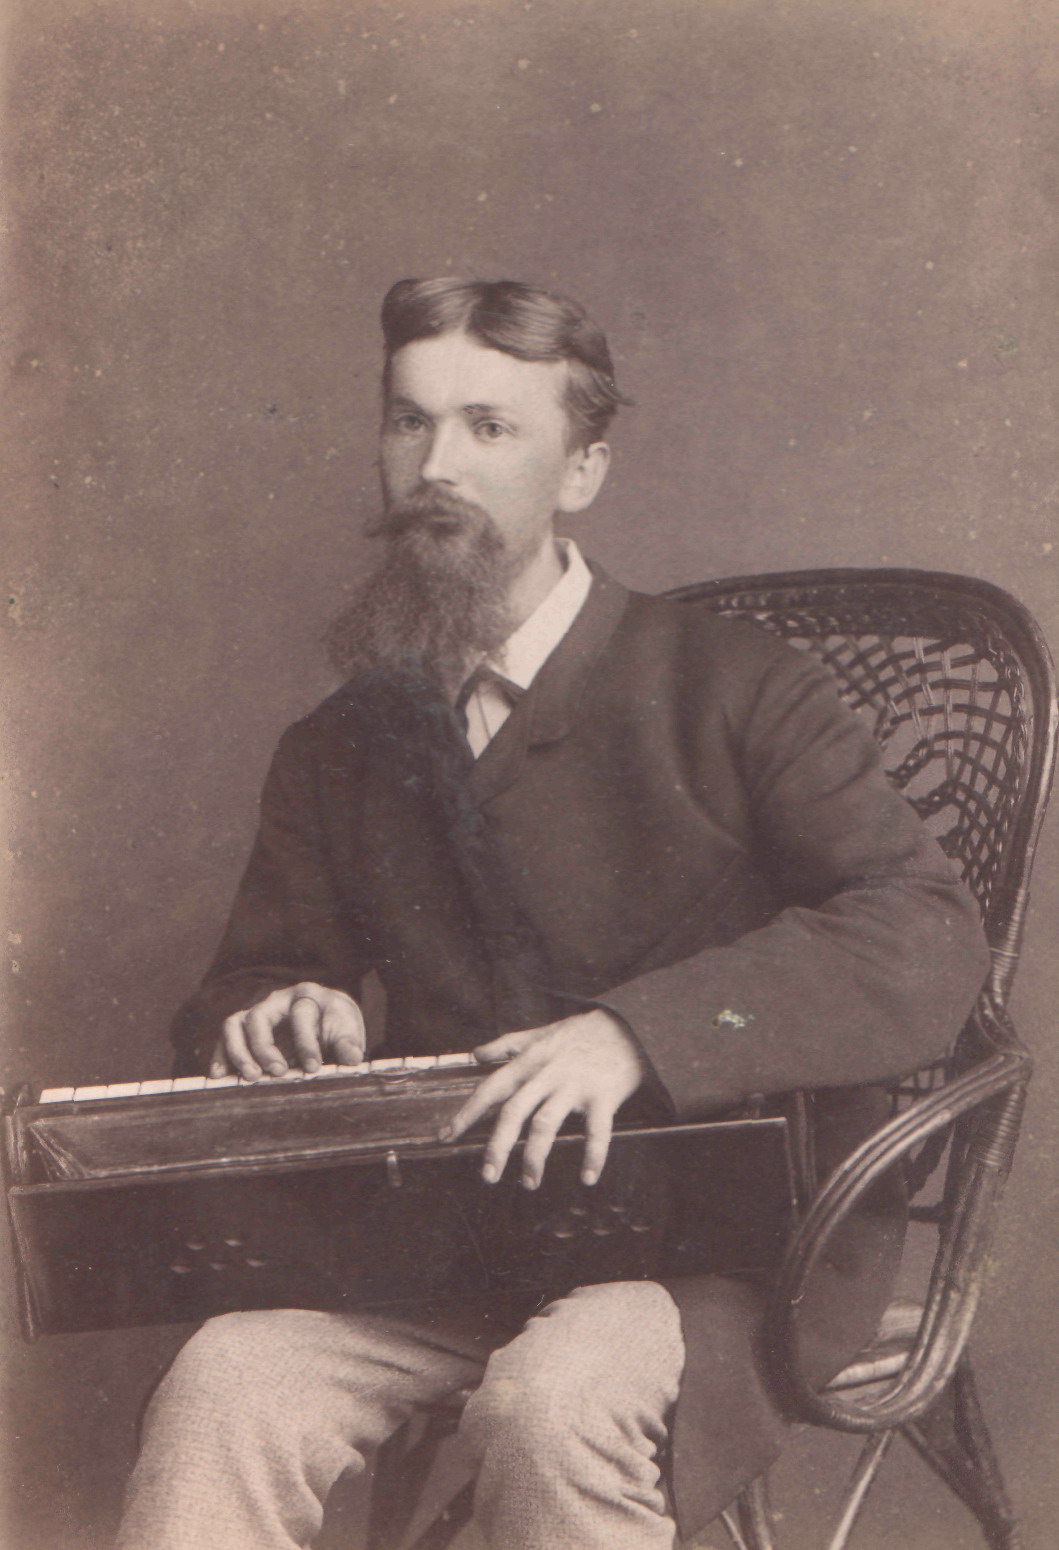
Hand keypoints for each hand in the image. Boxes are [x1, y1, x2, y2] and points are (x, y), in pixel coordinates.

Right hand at [211, 982, 365, 1079]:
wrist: (326, 1020)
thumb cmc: (336, 1026)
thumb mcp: (348, 1032)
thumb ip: (349, 1044)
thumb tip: (352, 1058)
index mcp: (307, 996)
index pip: (301, 1015)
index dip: (306, 1042)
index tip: (313, 1068)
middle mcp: (278, 1000)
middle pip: (260, 1016)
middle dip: (265, 1047)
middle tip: (278, 1073)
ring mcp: (258, 1012)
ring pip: (235, 1023)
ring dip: (239, 1052)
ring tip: (250, 1077)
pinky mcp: (245, 1028)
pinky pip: (226, 1037)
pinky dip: (221, 1055)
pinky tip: (220, 1075)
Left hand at [440, 1009, 643, 1188]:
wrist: (628, 1026)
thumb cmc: (582, 1032)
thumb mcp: (540, 1033)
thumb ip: (507, 1044)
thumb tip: (476, 1054)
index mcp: (530, 1061)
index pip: (491, 1089)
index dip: (467, 1113)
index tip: (447, 1136)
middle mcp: (547, 1075)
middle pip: (514, 1112)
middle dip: (497, 1146)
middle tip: (487, 1176)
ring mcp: (574, 1086)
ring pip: (546, 1125)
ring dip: (535, 1157)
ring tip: (528, 1182)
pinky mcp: (603, 1096)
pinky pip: (597, 1132)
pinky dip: (593, 1156)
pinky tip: (587, 1178)